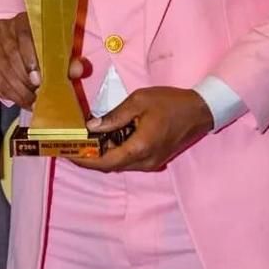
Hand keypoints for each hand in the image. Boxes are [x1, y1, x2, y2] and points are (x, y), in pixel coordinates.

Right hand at [0, 12, 83, 108]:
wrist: (13, 44)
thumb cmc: (40, 48)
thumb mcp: (55, 49)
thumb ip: (67, 59)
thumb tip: (78, 70)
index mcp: (23, 20)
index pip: (25, 35)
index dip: (31, 58)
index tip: (39, 80)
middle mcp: (3, 29)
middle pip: (10, 53)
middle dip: (24, 79)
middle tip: (37, 95)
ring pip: (0, 69)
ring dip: (16, 89)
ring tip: (31, 101)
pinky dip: (6, 93)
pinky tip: (19, 99)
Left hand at [75, 86, 213, 172]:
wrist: (200, 111)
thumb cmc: (170, 102)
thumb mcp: (139, 101)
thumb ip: (115, 116)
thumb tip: (92, 127)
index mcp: (139, 148)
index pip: (105, 162)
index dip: (85, 161)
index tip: (68, 154)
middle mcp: (144, 162)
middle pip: (110, 166)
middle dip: (90, 158)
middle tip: (73, 145)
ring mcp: (151, 163)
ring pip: (120, 164)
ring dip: (103, 155)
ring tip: (87, 140)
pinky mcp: (155, 160)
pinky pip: (129, 161)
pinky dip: (116, 153)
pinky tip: (108, 138)